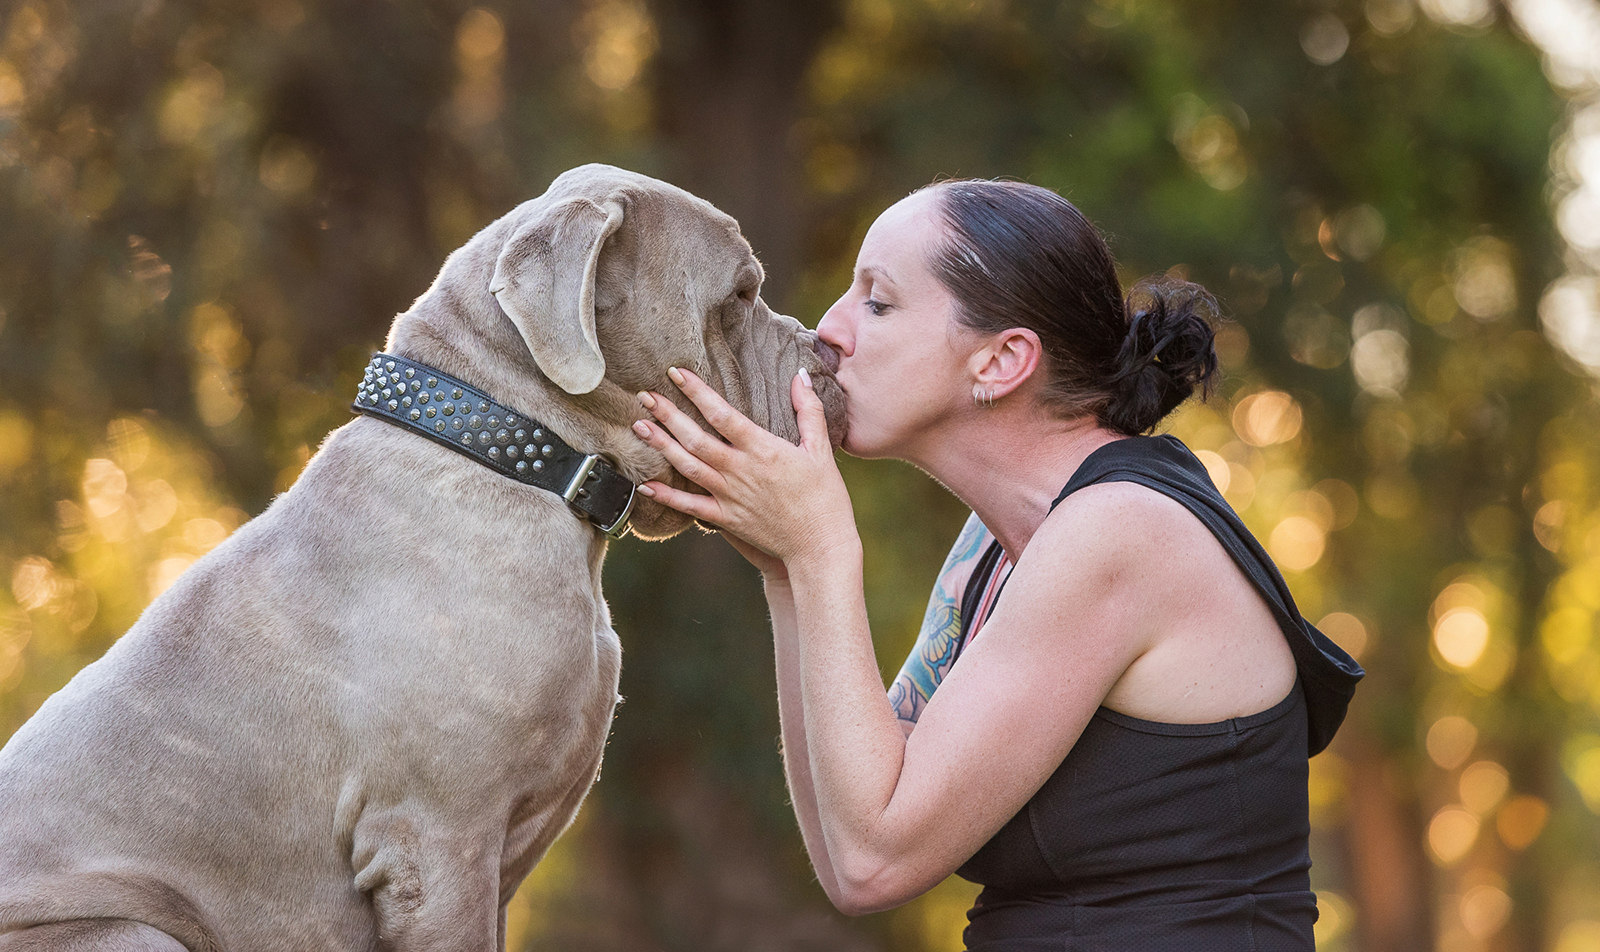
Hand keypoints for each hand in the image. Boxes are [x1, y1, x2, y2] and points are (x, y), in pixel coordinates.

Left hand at [631, 367, 858, 573]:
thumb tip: (800, 374)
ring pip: (687, 466)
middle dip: (668, 414)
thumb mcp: (821, 449)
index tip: (676, 374)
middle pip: (695, 438)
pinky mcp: (726, 519)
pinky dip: (666, 495)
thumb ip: (808, 410)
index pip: (721, 414)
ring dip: (661, 445)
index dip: (696, 392)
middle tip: (644, 395)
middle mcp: (740, 470)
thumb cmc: (825, 497)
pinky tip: (645, 483)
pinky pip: (689, 506)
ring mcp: (729, 496)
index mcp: (763, 449)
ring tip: (639, 426)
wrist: (820, 547)